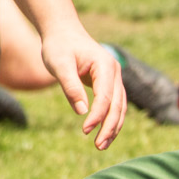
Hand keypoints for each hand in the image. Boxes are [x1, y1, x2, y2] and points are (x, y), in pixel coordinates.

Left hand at [38, 24, 127, 148]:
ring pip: (120, 108)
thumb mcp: (59, 64)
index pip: (105, 96)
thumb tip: (82, 111)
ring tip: (101, 146)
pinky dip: (110, 120)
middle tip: (98, 146)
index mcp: (105, 65)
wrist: (63, 33)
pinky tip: (102, 134)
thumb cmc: (59, 46)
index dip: (97, 115)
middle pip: (117, 105)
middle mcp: (115, 72)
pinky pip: (115, 106)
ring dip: (112, 128)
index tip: (85, 130)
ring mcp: (115, 79)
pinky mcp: (109, 85)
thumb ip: (70, 87)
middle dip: (109, 127)